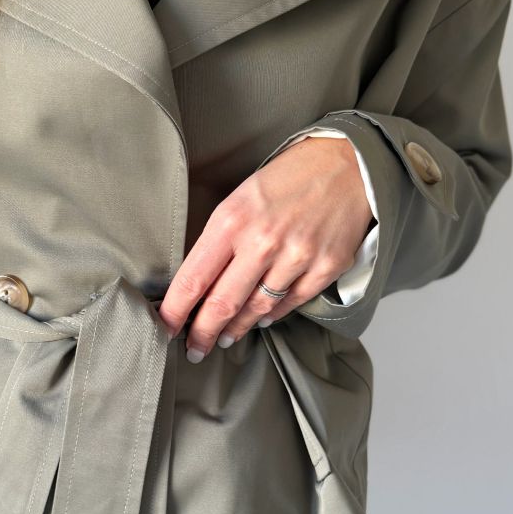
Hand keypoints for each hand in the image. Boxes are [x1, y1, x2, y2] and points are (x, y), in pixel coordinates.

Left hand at [158, 137, 374, 357]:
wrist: (347, 163)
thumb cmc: (289, 177)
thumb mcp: (241, 197)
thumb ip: (221, 238)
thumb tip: (201, 282)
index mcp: (232, 220)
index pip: (193, 278)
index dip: (175, 311)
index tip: (165, 328)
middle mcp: (263, 241)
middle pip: (222, 304)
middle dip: (202, 333)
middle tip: (193, 350)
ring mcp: (297, 256)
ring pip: (257, 308)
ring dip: (238, 328)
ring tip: (224, 338)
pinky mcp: (326, 266)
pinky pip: (292, 303)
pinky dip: (273, 314)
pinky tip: (261, 319)